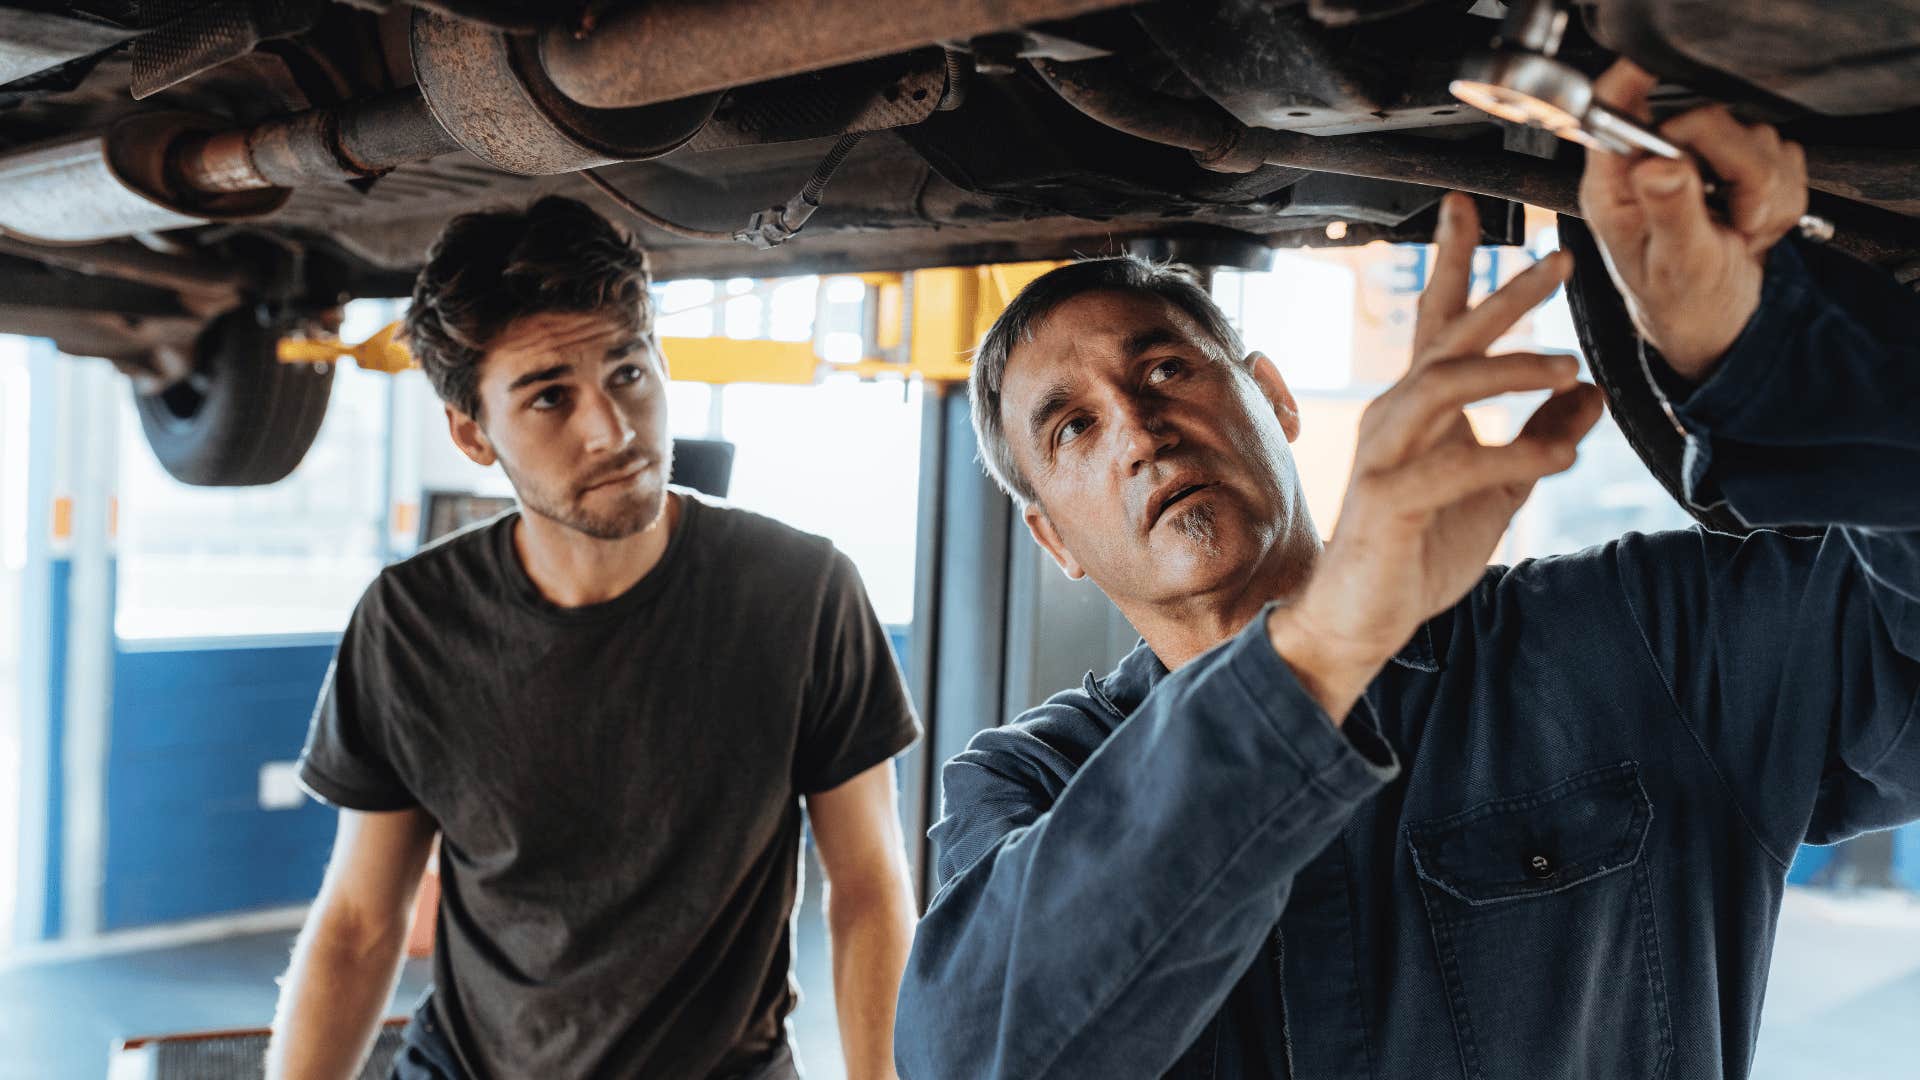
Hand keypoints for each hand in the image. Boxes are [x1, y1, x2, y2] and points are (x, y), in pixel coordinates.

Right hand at [1268, 193, 1604, 719]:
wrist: (1357, 621)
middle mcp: (1394, 419)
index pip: (1439, 323)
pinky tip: (1556, 459)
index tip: (1472, 209)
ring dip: (1510, 369)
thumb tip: (1594, 394)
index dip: (1456, 264)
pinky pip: (1451, 465)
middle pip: (1448, 339)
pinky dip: (1509, 455)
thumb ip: (1540, 440)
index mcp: (1418, 411)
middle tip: (1558, 261)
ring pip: (1443, 385)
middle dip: (1503, 295)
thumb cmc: (1414, 553)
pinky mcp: (1387, 501)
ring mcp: (1385, 456)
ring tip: (1568, 369)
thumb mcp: (1498, 492)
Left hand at [1578, 59, 1809, 380]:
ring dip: (1763, 193)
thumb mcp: (1673, 263)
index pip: (1615, 109)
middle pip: (1710, 116)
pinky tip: (1753, 225)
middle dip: (1737, 169)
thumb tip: (1660, 166)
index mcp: (1618, 181)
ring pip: (1759, 136)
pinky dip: (1781, 200)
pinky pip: (1787, 157)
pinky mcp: (1745, 162)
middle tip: (1733, 216)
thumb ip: (1670, 211)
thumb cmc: (1679, 298)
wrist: (1716, 319)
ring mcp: (1704, 159)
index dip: (1633, 84)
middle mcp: (1657, 161)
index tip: (1653, 76)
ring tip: (1739, 229)